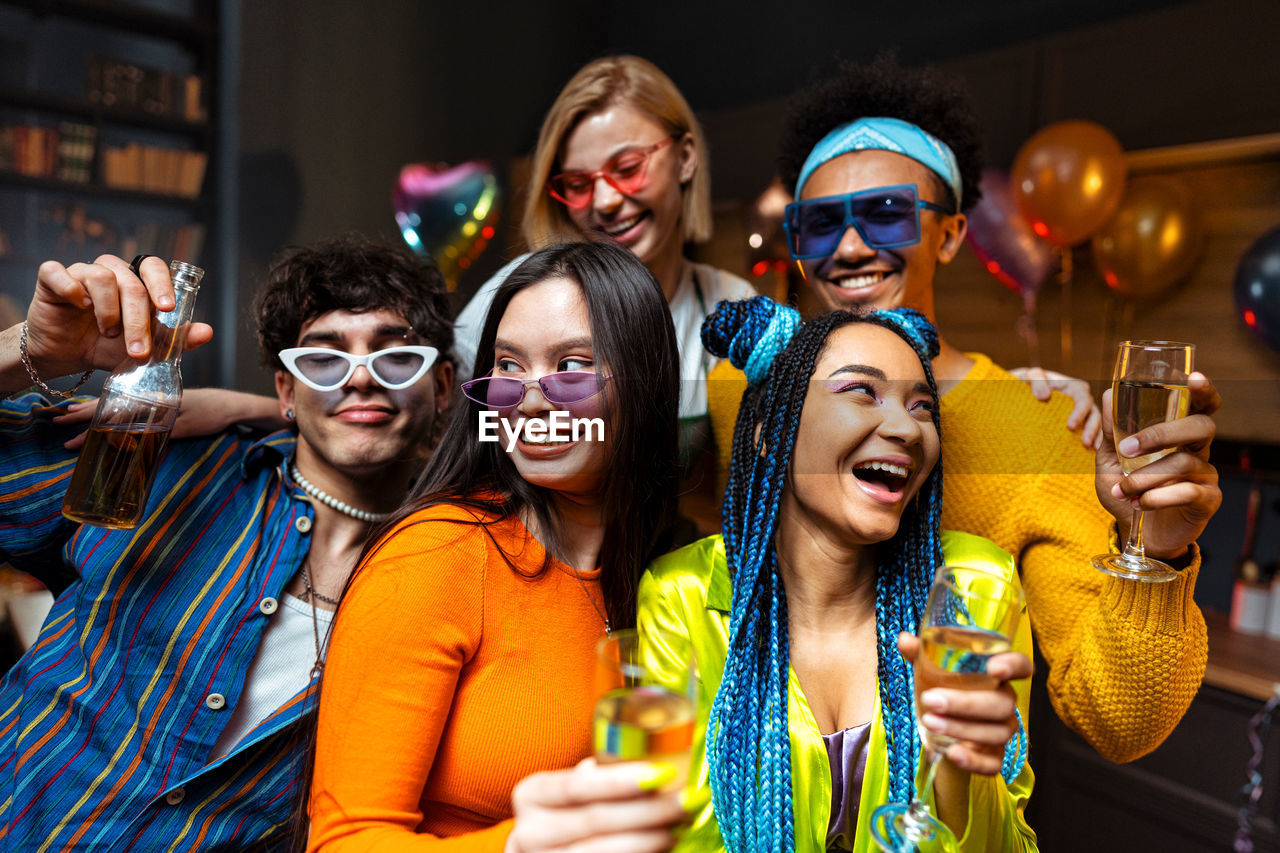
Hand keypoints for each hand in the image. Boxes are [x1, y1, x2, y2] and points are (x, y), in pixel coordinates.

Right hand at [22, 255, 212, 379]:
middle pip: (131, 282)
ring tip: (107, 333)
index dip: (162, 284)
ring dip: (109, 312)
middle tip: (139, 349)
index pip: (153, 267)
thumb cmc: (105, 345)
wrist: (66, 356)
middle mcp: (110, 271)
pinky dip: (71, 290)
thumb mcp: (144, 347)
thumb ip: (175, 339)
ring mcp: (80, 272)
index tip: (168, 309)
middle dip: (138, 319)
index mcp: (134, 281)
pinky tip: (78, 306)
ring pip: (101, 277)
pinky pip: (58, 272)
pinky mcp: (51, 278)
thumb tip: (207, 332)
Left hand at [54, 388, 286, 449]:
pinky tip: (108, 449)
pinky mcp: (174, 428)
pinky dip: (124, 442)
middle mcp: (151, 404)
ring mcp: (162, 417)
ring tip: (69, 443)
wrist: (232, 407)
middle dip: (81, 420)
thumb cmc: (206, 405)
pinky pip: (143, 437)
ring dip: (93, 434)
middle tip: (57, 425)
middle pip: (109, 411)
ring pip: (121, 424)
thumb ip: (157, 410)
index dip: (87, 407)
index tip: (64, 413)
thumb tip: (128, 425)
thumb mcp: (178, 403)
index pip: (112, 401)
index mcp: (149, 395)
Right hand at [506, 757, 687, 852]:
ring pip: (603, 851)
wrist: (548, 851)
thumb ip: (599, 778)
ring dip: (649, 838)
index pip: (577, 786)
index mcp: (531, 794)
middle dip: (647, 809)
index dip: (620, 781)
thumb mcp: (572, 792)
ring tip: (679, 825)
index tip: (662, 774)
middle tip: (686, 801)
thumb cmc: (569, 814)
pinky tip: (663, 846)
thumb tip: (657, 767)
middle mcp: (528, 832)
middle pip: (596, 819)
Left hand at [897, 633, 1029, 775]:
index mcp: (997, 677)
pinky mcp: (994, 757)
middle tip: (931, 699)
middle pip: (1002, 704)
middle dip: (966, 703)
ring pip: (996, 733)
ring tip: (929, 722)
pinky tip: (952, 753)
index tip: (994, 668)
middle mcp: (1006, 703)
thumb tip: (905, 639)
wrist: (938, 728)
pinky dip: (974, 760)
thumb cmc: (942, 691)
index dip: (1014, 665)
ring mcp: (1002, 731)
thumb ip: (921, 655)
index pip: (1021, 666)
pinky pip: (993, 764)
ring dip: (961, 728)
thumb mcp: (930, 672)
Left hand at [1009, 366, 1101, 448]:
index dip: (1079, 412)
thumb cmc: (1027, 382)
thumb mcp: (1029, 377)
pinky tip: (1090, 452)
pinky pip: (1088, 432)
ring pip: (1095, 423)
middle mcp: (1081, 400)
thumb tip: (1044, 396)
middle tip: (1085, 442)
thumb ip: (1036, 380)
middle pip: (1093, 413)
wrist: (1022, 394)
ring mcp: (1081, 413)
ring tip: (1092, 449)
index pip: (1082, 398)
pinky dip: (1092, 440)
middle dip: (1092, 428)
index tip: (1070, 426)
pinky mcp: (1077, 424)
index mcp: (1073, 387)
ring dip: (1095, 436)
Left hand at [1095, 371, 1221, 558]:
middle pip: (1201, 426)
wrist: (1133, 530)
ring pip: (1184, 462)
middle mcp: (1198, 448)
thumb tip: (1108, 394)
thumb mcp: (1109, 458)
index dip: (1203, 390)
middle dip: (1162, 434)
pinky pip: (1188, 492)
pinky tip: (1139, 504)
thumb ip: (1111, 430)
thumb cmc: (1124, 487)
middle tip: (1127, 450)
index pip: (1200, 404)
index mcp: (1178, 431)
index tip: (1192, 378)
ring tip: (1122, 489)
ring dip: (1145, 476)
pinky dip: (1157, 497)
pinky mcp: (1208, 500)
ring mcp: (1206, 474)